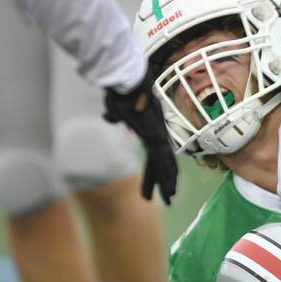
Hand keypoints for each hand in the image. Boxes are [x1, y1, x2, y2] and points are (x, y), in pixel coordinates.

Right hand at [103, 71, 177, 204]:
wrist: (128, 82)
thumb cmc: (120, 92)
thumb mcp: (115, 109)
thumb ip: (114, 116)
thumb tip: (110, 119)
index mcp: (150, 132)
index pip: (154, 158)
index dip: (155, 173)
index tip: (157, 186)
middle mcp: (158, 137)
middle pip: (162, 165)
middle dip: (166, 183)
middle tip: (169, 199)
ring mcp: (159, 138)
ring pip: (166, 166)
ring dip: (168, 184)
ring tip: (170, 200)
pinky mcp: (157, 138)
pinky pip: (162, 162)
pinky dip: (166, 176)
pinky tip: (170, 188)